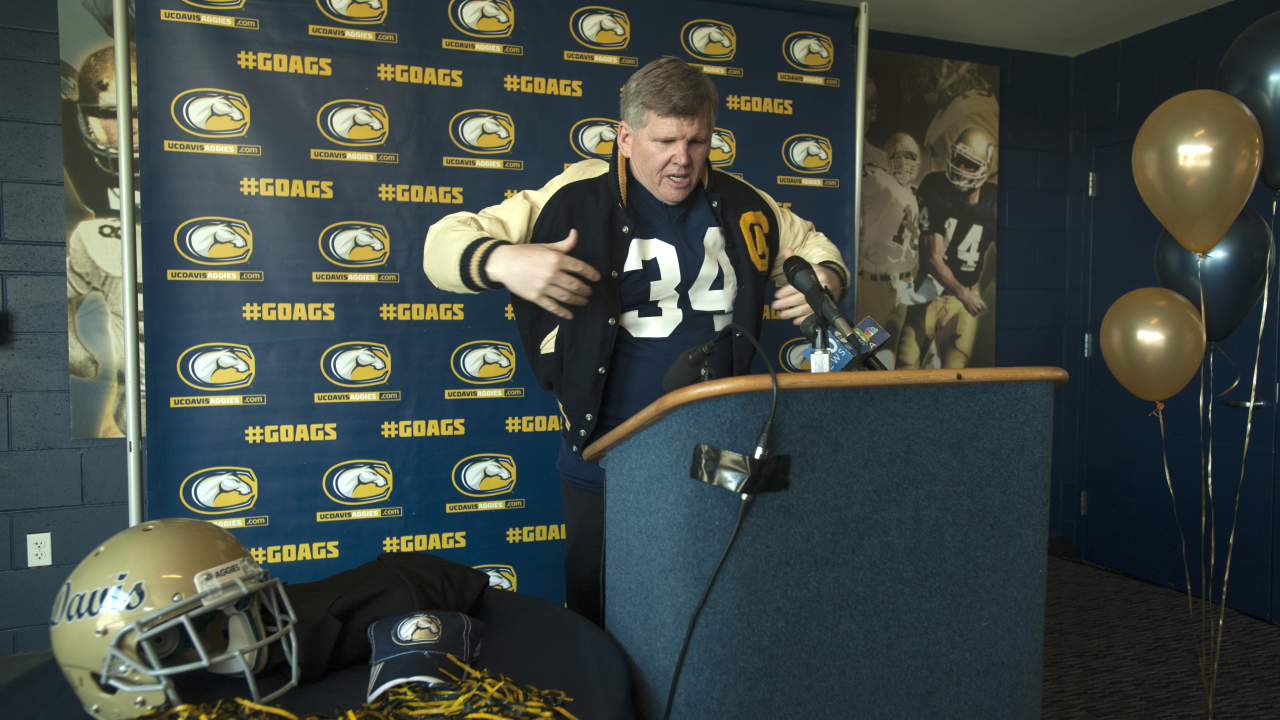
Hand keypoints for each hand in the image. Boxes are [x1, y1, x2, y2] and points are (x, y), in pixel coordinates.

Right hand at [484, 230, 601, 318]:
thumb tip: (575, 234)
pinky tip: (570, 315)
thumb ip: (563, 244)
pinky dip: (563, 312)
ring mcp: (544, 287)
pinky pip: (553, 307)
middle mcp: (552, 273)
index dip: (591, 273)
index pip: (579, 267)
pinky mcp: (536, 297)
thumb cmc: (524, 253)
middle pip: (575, 285)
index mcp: (556, 258)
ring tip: (584, 301)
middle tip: (589, 292)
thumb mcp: (545, 246)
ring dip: (578, 300)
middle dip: (585, 290)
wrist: (503, 263)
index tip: (596, 278)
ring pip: (567, 297)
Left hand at [771, 248, 841, 325]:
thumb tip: (787, 250)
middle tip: (776, 305)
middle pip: (802, 297)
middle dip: (788, 303)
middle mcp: (821, 288)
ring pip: (807, 308)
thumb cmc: (819, 274)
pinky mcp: (825, 307)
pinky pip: (814, 315)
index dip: (788, 290)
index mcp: (816, 276)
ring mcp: (823, 299)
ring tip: (782, 315)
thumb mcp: (810, 265)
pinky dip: (804, 319)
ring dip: (793, 313)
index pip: (800, 284)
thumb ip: (796, 260)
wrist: (837, 281)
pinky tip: (796, 322)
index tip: (777, 294)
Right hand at [959, 287, 987, 315]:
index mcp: (981, 303)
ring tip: (972, 308)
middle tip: (975, 307)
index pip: (985, 309)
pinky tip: (971, 311)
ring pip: (977, 313)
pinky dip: (973, 313)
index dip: (983, 309)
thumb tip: (980, 300)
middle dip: (978, 309)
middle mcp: (979, 306)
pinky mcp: (971, 311)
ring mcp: (975, 309)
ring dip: (975, 312)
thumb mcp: (977, 296)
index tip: (982, 309)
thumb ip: (979, 300)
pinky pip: (974, 315)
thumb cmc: (970, 295)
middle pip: (980, 311)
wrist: (965, 296)